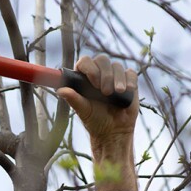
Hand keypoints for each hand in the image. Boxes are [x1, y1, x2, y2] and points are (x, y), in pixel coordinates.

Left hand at [57, 55, 139, 190]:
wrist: (114, 131)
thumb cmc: (95, 120)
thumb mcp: (83, 110)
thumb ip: (73, 99)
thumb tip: (60, 90)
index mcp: (85, 78)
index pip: (85, 62)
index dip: (90, 68)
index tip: (93, 82)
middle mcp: (99, 74)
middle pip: (102, 59)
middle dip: (105, 74)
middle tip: (104, 92)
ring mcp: (114, 77)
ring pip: (117, 66)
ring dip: (117, 79)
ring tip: (116, 93)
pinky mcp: (128, 82)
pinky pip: (130, 73)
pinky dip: (129, 80)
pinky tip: (127, 91)